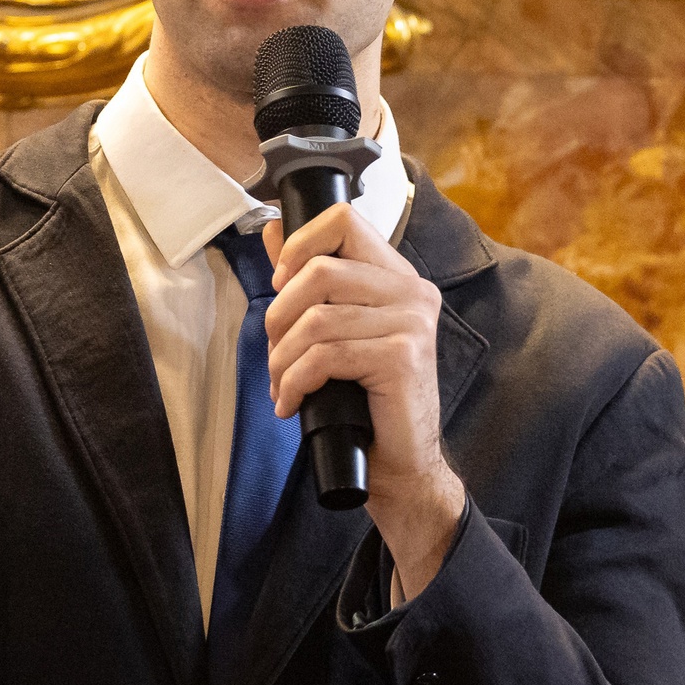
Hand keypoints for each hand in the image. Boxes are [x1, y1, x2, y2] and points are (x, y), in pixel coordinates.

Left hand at [263, 206, 463, 598]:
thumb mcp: (336, 333)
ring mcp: (412, 323)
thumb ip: (309, 280)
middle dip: (279, 315)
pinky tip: (291, 403)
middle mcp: (412, 292)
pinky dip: (294, 382)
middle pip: (320, 269)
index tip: (280, 283)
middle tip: (275, 352)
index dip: (299, 243)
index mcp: (399, 278)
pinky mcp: (401, 357)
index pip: (345, 220)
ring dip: (281, 358)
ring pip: (316, 318)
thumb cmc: (368, 403)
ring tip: (281, 384)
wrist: (402, 465)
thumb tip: (271, 230)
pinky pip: (326, 355)